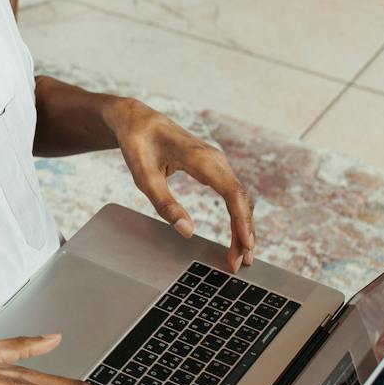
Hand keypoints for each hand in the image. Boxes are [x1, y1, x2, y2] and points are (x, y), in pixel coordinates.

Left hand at [107, 98, 255, 270]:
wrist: (138, 121)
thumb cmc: (139, 145)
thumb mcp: (144, 176)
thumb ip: (164, 204)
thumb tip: (187, 231)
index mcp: (200, 159)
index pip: (231, 193)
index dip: (241, 220)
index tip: (245, 244)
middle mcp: (215, 160)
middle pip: (241, 199)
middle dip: (245, 232)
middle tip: (243, 263)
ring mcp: (217, 163)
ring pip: (240, 198)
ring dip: (244, 227)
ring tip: (242, 256)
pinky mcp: (214, 169)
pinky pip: (233, 195)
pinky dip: (238, 217)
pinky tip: (237, 236)